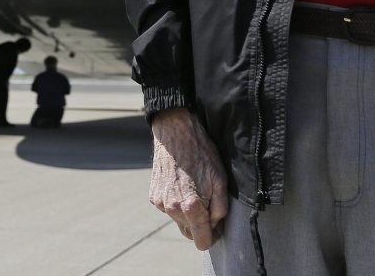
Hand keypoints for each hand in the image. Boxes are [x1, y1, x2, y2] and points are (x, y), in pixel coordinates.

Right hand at [149, 107, 228, 248]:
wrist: (175, 133)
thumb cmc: (201, 154)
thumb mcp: (220, 180)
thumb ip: (220, 209)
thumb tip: (215, 227)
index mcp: (191, 208)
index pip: (202, 242)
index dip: (212, 237)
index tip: (217, 227)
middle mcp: (172, 209)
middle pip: (189, 233)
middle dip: (200, 225)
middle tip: (208, 204)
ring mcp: (161, 203)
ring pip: (178, 220)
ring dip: (187, 213)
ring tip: (193, 189)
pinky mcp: (153, 196)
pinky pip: (168, 208)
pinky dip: (176, 203)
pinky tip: (181, 184)